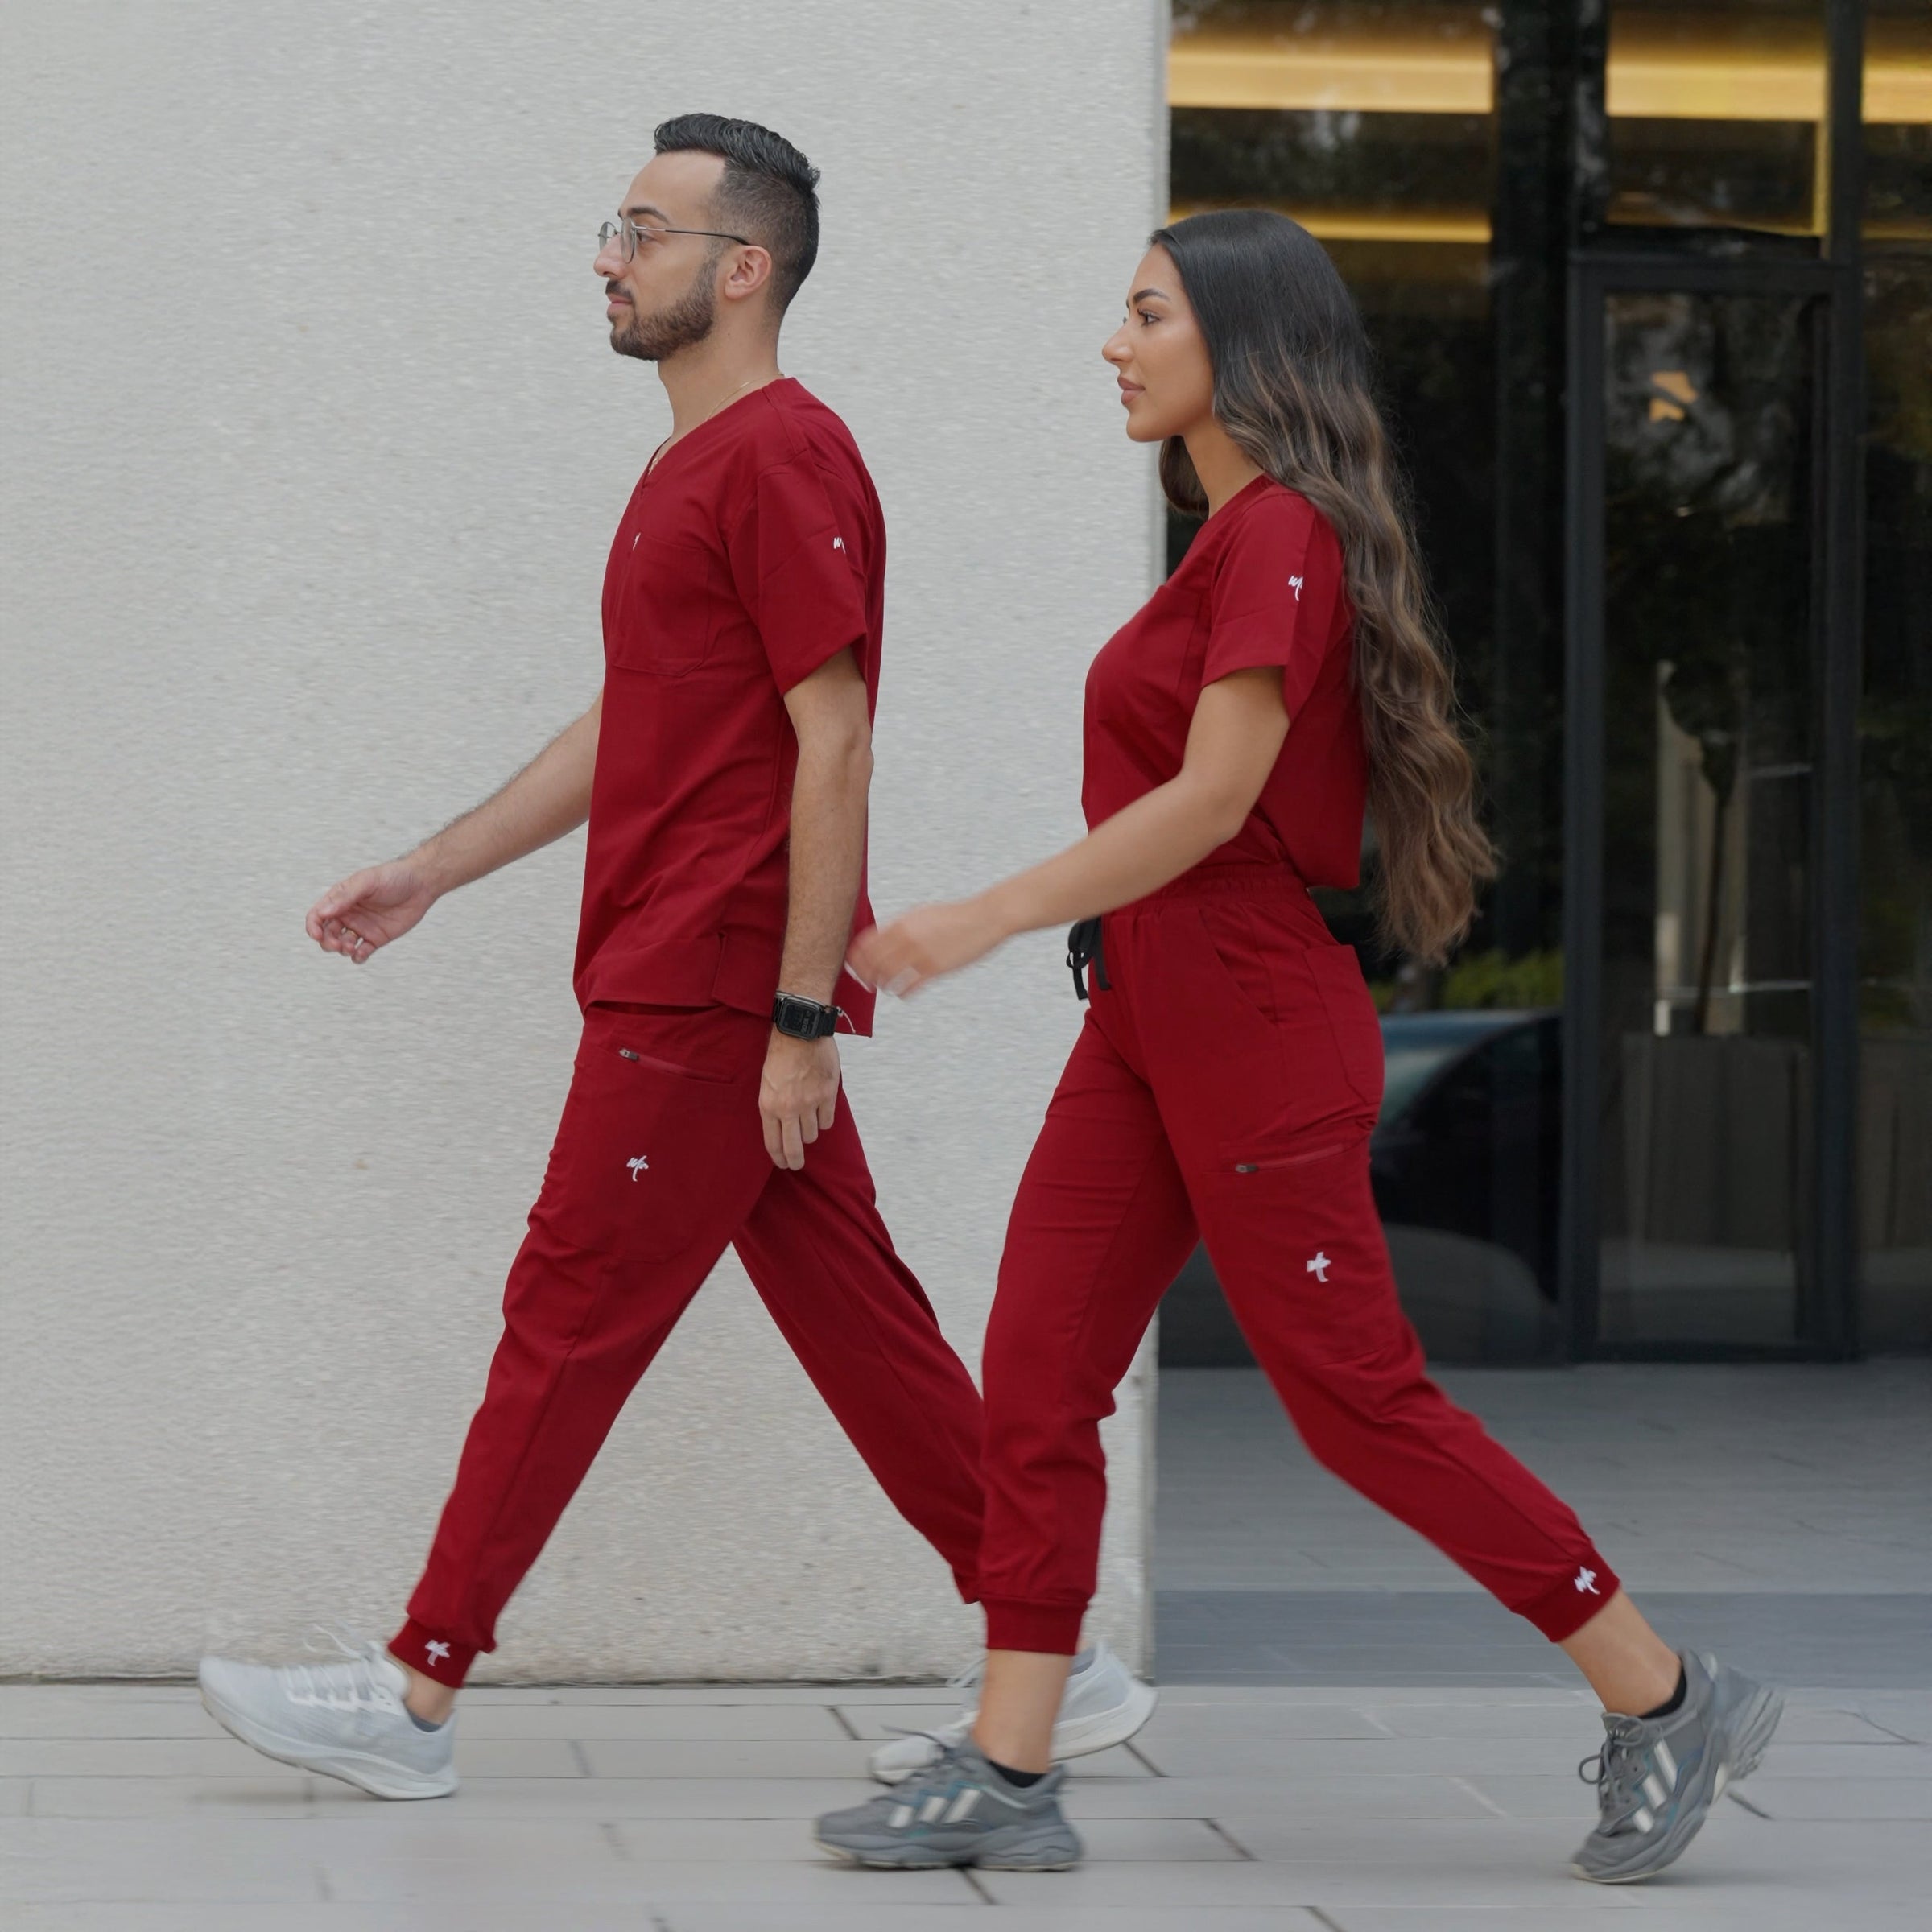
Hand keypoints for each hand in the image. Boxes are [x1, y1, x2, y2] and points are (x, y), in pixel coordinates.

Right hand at [304, 859, 439, 964]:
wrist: (421, 884)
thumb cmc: (393, 877)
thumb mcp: (367, 882)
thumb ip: (345, 896)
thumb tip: (323, 912)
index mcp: (340, 900)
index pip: (318, 915)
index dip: (313, 926)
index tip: (317, 935)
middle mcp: (348, 915)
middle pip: (327, 934)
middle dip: (327, 942)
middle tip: (338, 944)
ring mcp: (362, 927)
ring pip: (342, 945)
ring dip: (342, 949)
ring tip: (351, 947)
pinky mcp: (377, 938)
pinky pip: (362, 952)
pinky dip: (358, 957)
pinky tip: (361, 954)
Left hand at [760, 1032, 840, 1169]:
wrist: (800, 1031)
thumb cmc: (780, 1054)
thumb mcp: (766, 1083)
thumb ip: (773, 1107)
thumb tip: (781, 1128)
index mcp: (768, 1106)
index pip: (773, 1143)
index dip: (779, 1158)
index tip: (783, 1164)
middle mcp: (788, 1109)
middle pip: (794, 1148)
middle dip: (795, 1160)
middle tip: (797, 1164)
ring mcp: (809, 1103)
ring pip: (812, 1134)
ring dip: (810, 1132)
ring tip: (808, 1122)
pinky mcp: (827, 1095)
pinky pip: (827, 1121)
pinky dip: (824, 1120)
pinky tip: (821, 1112)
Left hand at [848, 897, 1007, 996]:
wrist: (983, 918)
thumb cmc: (953, 916)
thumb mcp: (922, 914)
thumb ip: (900, 927)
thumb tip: (881, 939)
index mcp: (901, 923)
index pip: (866, 944)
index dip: (856, 958)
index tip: (854, 966)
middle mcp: (906, 938)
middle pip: (872, 963)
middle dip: (865, 975)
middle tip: (866, 982)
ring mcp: (920, 955)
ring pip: (887, 978)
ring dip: (883, 986)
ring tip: (886, 987)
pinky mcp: (934, 969)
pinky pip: (908, 988)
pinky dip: (901, 993)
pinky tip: (903, 992)